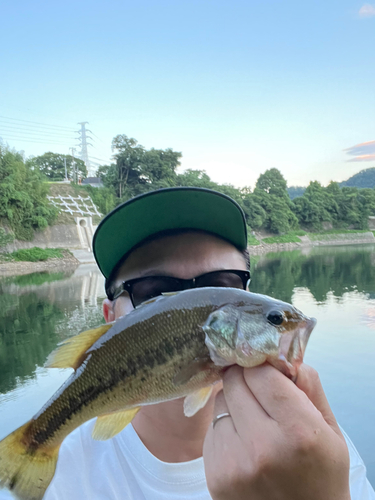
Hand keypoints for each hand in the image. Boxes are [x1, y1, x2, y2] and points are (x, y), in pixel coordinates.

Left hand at [203, 364, 349, 499]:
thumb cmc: (320, 474)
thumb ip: (309, 386)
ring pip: (220, 402)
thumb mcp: (330, 429)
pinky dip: (226, 428)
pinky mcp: (215, 475)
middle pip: (235, 381)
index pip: (261, 373)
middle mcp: (262, 446)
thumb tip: (282, 356)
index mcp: (298, 431)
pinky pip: (212, 429)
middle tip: (258, 390)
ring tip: (254, 423)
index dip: (262, 366)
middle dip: (246, 379)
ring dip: (234, 402)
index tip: (266, 370)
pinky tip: (244, 444)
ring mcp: (234, 463)